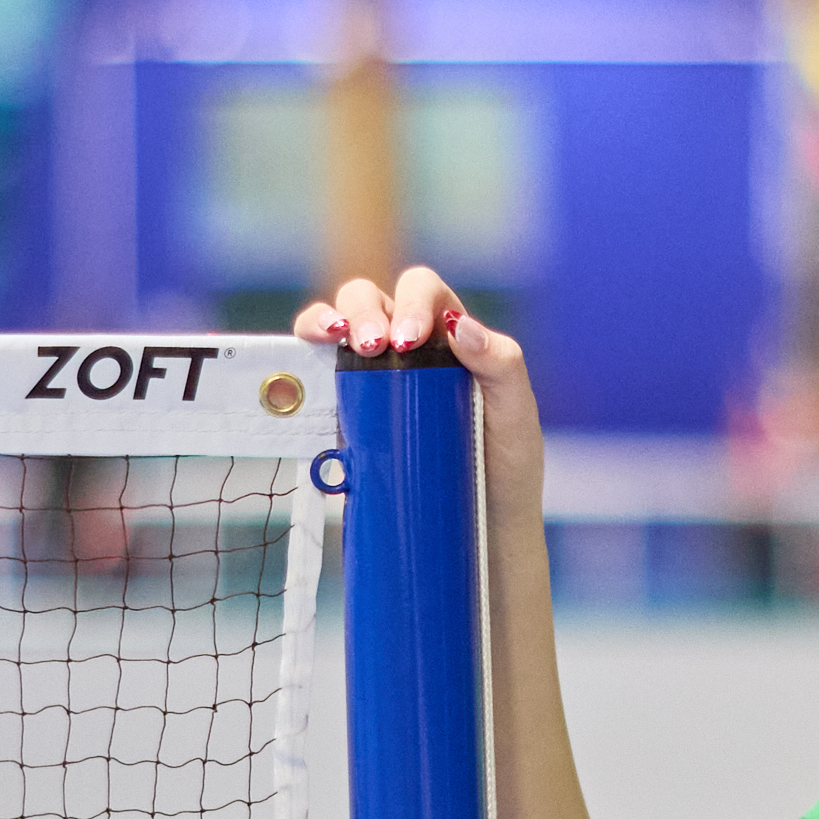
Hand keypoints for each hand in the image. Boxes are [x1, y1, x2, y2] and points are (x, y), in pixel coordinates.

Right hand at [294, 265, 542, 534]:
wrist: (481, 527)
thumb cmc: (505, 465)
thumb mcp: (515, 413)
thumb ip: (501, 364)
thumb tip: (460, 325)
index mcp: (448, 335)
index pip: (422, 291)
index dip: (411, 302)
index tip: (410, 341)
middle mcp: (405, 346)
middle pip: (370, 298)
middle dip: (362, 310)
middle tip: (372, 346)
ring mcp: (370, 377)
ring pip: (335, 326)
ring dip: (322, 321)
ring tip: (330, 339)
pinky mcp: (344, 411)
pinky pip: (316, 375)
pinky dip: (302, 359)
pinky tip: (306, 365)